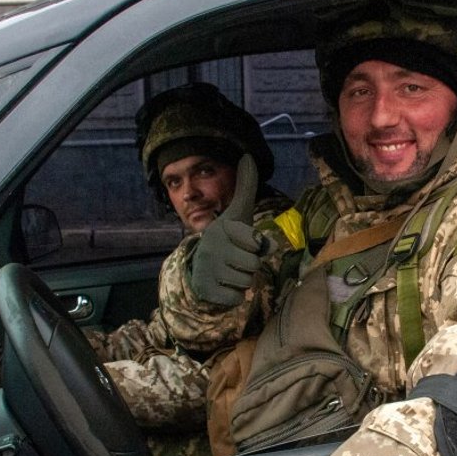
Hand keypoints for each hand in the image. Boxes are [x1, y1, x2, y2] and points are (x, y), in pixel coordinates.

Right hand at [188, 154, 266, 305]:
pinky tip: (222, 285)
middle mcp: (213, 248)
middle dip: (249, 266)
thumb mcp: (238, 213)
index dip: (256, 246)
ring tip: (229, 271)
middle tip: (237, 260)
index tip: (244, 242)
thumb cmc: (228, 237)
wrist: (199, 265)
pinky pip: (236, 299)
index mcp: (224, 228)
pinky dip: (234, 296)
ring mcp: (208, 270)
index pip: (257, 243)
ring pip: (246, 282)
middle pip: (253, 265)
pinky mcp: (207, 291)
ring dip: (242, 281)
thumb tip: (249, 156)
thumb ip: (246, 187)